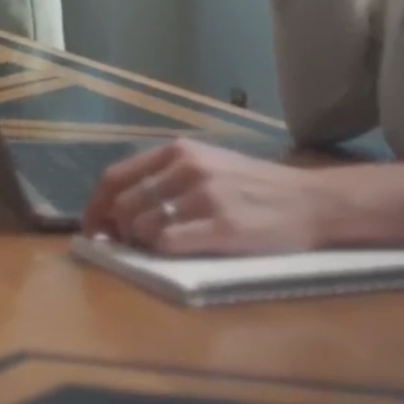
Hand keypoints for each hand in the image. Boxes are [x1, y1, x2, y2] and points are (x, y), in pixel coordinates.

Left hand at [82, 138, 335, 256]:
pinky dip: (159, 251)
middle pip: (123, 203)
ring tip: (156, 247)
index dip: (96, 205)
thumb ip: (167, 176)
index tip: (92, 227)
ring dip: (140, 242)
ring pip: (142, 224)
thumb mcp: (208, 164)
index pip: (116, 176)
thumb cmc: (256, 186)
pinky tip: (172, 252)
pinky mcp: (221, 226)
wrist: (311, 201)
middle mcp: (186, 168)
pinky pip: (168, 242)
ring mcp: (203, 196)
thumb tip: (120, 204)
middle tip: (127, 244)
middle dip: (117, 228)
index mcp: (178, 151)